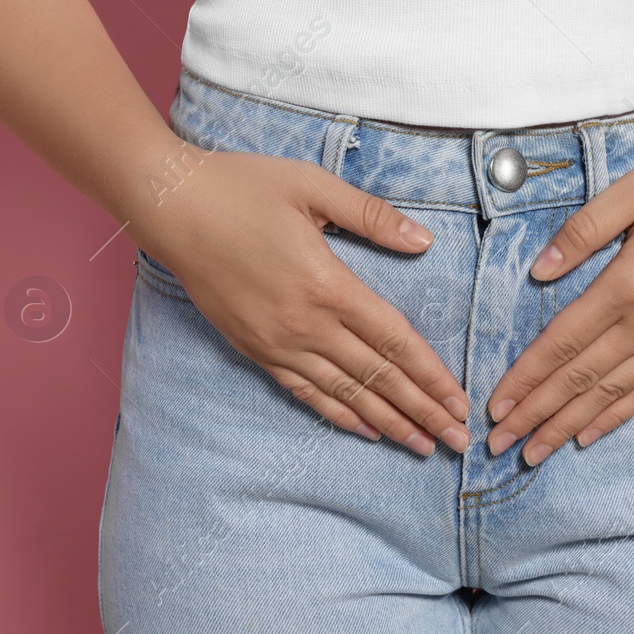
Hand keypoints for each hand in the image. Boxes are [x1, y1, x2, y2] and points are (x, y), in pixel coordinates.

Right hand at [133, 149, 470, 454]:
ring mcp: (278, 342)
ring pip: (345, 394)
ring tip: (422, 447)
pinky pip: (305, 392)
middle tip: (457, 443)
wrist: (172, 209)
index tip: (461, 404)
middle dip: (422, 412)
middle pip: (377, 377)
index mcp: (327, 283)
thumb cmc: (242, 188)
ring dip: (388, 423)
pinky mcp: (255, 349)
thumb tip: (423, 242)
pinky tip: (364, 429)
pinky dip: (339, 414)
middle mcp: (306, 323)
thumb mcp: (312, 186)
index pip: (394, 341)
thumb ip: (371, 216)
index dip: (432, 376)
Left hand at [485, 131, 633, 464]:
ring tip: (533, 453)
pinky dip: (616, 415)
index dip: (527, 377)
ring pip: (612, 393)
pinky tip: (588, 435)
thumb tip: (539, 272)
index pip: (564, 342)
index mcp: (630, 283)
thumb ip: (583, 230)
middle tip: (497, 444)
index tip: (496, 406)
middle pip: (581, 378)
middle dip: (536, 414)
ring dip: (567, 425)